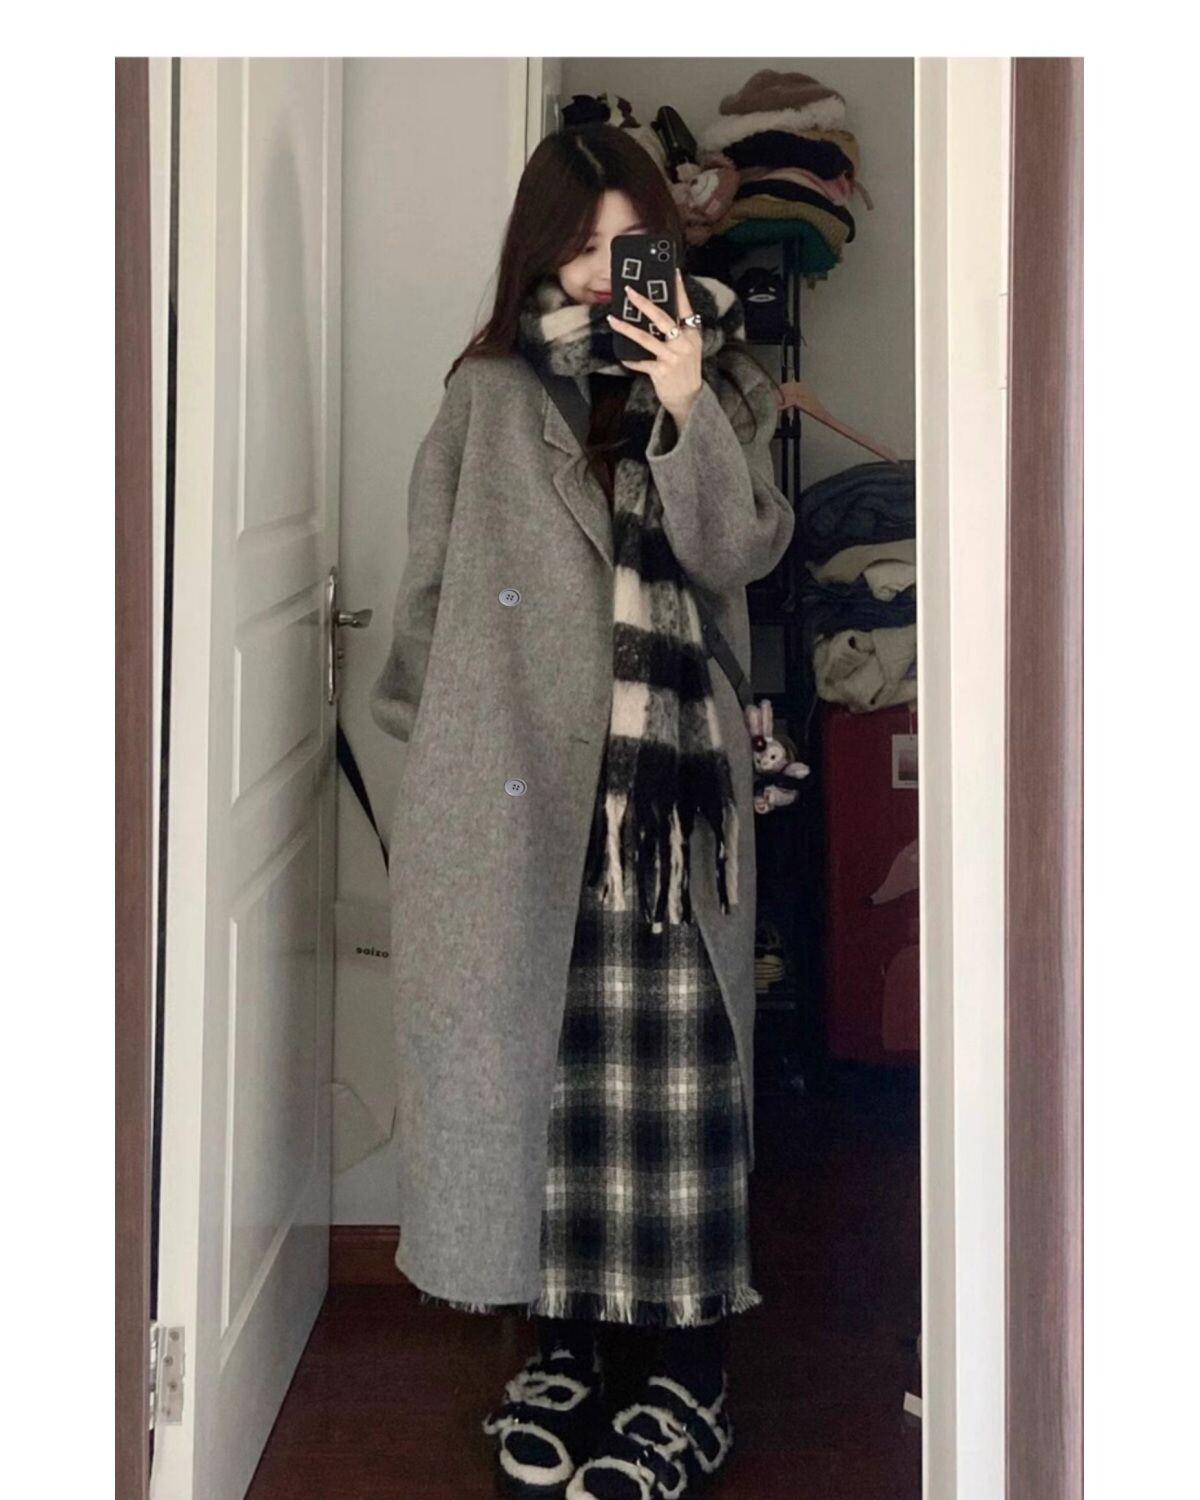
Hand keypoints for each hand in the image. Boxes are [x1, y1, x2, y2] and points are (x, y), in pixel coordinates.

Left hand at [606, 269, 701, 424]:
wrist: (690, 399)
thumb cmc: (686, 370)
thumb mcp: (689, 348)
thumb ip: (679, 331)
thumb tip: (657, 314)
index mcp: (692, 334)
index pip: (685, 307)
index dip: (679, 289)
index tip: (673, 272)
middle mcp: (684, 343)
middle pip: (662, 318)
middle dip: (643, 303)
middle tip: (628, 291)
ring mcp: (673, 357)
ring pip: (646, 338)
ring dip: (627, 328)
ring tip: (613, 319)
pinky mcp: (661, 371)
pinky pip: (641, 362)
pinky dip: (631, 360)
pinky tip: (623, 357)